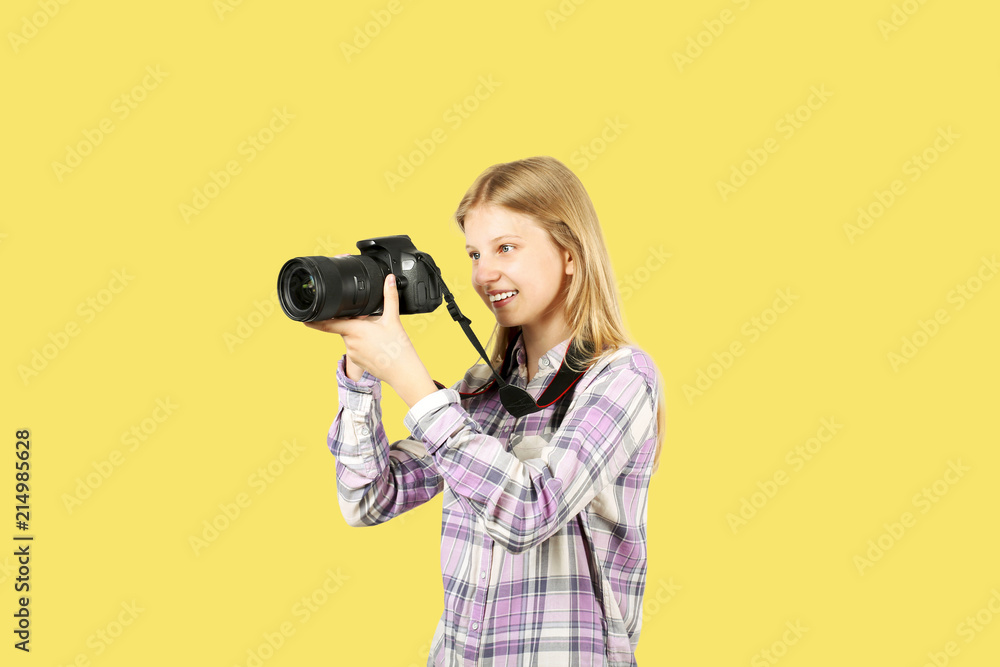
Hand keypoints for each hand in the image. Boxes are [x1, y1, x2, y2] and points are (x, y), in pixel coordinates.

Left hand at [304, 274, 437, 406]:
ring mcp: (352, 354)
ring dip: (359, 334)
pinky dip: (363, 345)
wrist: (403, 372)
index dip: (314, 321)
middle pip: (344, 327)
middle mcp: (350, 343)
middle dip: (354, 323)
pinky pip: (355, 348)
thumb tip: (389, 280)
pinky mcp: (357, 362)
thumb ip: (390, 297)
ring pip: (351, 338)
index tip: (304, 318)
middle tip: (372, 325)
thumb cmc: (397, 348)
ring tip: (378, 337)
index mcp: (354, 330)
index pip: (327, 324)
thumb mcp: (393, 319)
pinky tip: (377, 346)